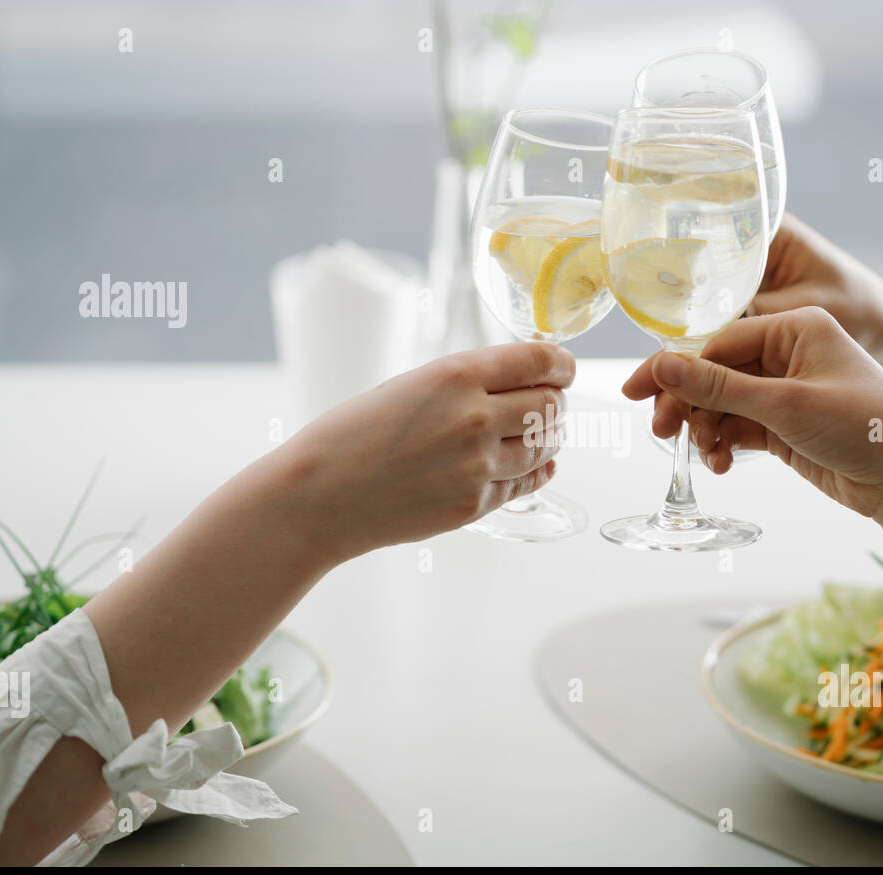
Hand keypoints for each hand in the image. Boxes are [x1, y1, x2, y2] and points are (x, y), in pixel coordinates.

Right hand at [284, 341, 574, 559]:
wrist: (318, 496)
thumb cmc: (353, 434)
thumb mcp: (410, 384)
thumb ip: (467, 381)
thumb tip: (522, 381)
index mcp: (456, 376)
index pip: (540, 362)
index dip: (561, 363)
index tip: (564, 368)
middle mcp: (474, 419)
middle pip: (550, 404)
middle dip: (554, 400)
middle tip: (546, 401)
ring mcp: (478, 467)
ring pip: (546, 445)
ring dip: (548, 436)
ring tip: (537, 432)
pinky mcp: (475, 505)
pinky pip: (527, 482)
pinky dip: (538, 470)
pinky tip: (537, 464)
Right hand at [652, 213, 882, 444]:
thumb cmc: (863, 426)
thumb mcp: (784, 403)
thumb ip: (717, 386)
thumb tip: (661, 366)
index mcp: (795, 327)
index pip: (718, 341)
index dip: (675, 367)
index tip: (637, 390)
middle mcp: (788, 353)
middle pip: (715, 373)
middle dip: (688, 403)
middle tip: (660, 431)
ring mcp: (786, 391)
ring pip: (722, 404)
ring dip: (705, 428)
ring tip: (703, 454)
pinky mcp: (785, 426)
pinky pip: (738, 428)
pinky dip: (724, 444)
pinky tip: (721, 464)